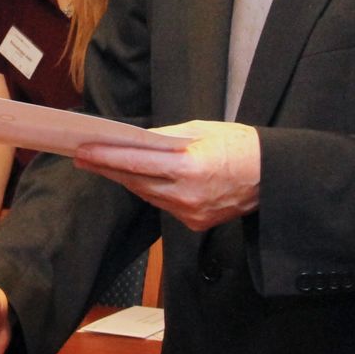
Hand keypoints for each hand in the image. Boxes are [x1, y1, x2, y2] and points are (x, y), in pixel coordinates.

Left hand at [75, 119, 260, 230]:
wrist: (272, 177)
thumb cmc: (240, 146)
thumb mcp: (201, 130)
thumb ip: (166, 138)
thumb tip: (136, 141)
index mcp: (190, 167)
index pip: (137, 162)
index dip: (107, 157)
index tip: (83, 150)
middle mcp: (187, 194)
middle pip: (135, 181)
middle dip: (107, 168)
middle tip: (82, 155)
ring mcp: (190, 213)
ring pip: (146, 194)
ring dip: (125, 179)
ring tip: (102, 164)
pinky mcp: (194, 223)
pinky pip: (162, 204)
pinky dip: (149, 190)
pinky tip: (136, 178)